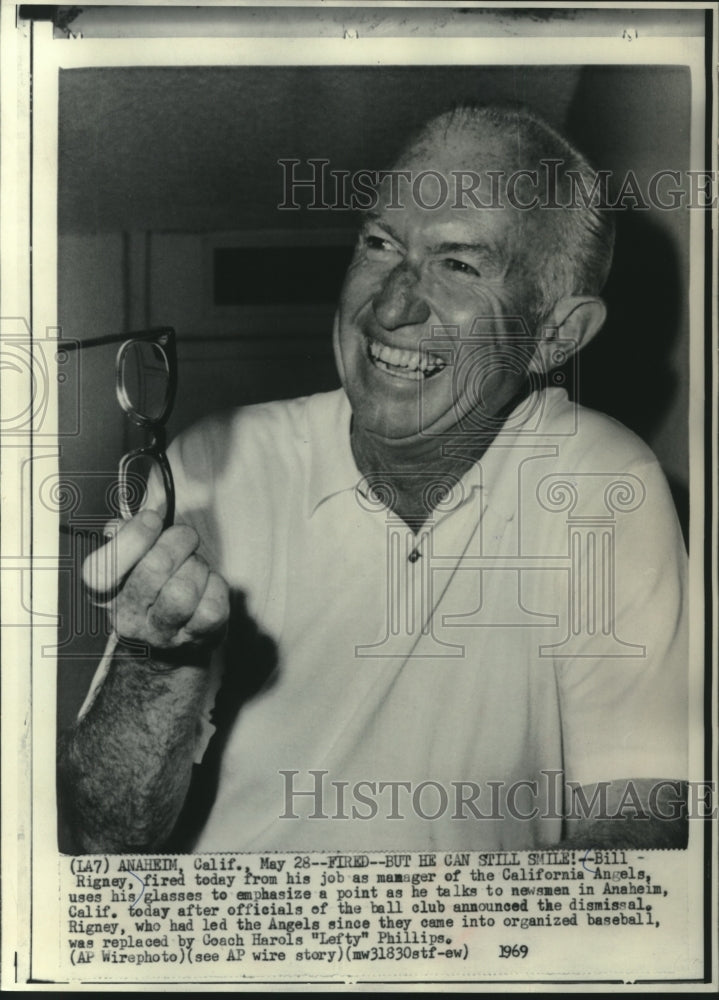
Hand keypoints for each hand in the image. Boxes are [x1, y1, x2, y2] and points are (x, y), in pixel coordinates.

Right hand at [83, 509, 229, 656]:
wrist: (173, 635)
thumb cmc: (152, 585)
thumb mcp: (131, 558)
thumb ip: (129, 534)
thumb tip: (143, 519)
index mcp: (104, 594)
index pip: (100, 571)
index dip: (133, 538)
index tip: (153, 519)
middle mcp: (127, 618)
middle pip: (154, 570)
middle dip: (177, 542)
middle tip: (185, 537)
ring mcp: (162, 633)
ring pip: (184, 590)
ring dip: (197, 566)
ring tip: (194, 566)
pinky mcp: (197, 638)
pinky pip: (212, 605)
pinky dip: (216, 586)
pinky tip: (207, 586)